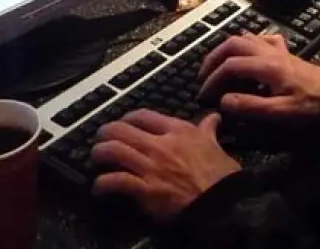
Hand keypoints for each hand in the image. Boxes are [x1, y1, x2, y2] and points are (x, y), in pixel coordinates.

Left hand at [91, 110, 240, 220]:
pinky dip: (102, 184)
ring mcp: (151, 167)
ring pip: (112, 150)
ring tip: (96, 159)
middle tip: (101, 139)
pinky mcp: (145, 190)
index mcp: (177, 131)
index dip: (127, 117)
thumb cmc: (221, 176)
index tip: (123, 122)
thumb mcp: (216, 145)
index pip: (142, 115)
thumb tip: (213, 117)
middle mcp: (160, 145)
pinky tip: (99, 188)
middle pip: (120, 129)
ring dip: (99, 154)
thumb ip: (208, 130)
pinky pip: (114, 181)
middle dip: (105, 133)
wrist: (223, 203)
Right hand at [198, 33, 319, 123]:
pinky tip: (246, 54)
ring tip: (217, 64)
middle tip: (203, 75)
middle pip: (232, 43)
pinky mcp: (285, 52)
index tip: (204, 94)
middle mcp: (269, 52)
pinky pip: (262, 39)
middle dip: (213, 57)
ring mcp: (277, 49)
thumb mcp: (281, 112)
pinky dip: (248, 43)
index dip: (213, 78)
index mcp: (267, 66)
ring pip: (245, 37)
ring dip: (227, 48)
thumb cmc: (313, 105)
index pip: (230, 65)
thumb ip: (251, 106)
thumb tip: (224, 100)